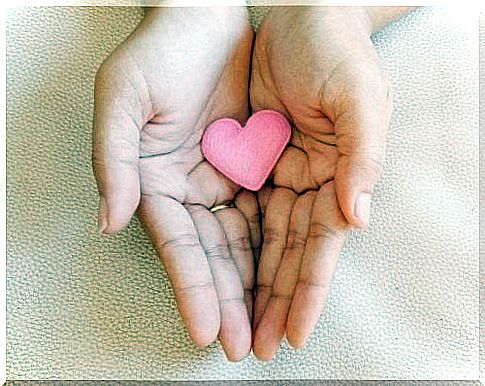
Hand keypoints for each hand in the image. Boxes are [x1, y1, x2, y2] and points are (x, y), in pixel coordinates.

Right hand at [92, 8, 258, 360]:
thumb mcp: (123, 97)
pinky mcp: (254, 166)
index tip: (208, 329)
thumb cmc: (159, 52)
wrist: (205, 17)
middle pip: (214, 256)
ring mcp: (224, 180)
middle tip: (247, 346)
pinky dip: (277, 245)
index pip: (177, 246)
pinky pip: (269, 212)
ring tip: (272, 328)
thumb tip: (110, 220)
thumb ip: (113, 160)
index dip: (192, 288)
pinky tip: (286, 278)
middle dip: (230, 301)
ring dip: (257, 286)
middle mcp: (189, 189)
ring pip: (245, 243)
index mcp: (154, 181)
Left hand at [250, 6, 392, 359]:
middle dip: (275, 300)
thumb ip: (362, 157)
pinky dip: (233, 244)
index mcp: (340, 174)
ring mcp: (278, 174)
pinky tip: (225, 276)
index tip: (295, 332)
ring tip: (239, 326)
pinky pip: (239, 209)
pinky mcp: (251, 160)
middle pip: (289, 253)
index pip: (321, 244)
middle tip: (260, 346)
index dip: (308, 289)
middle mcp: (310, 182)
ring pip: (262, 239)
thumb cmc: (335, 51)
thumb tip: (356, 220)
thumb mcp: (359, 96)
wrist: (299, 15)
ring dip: (251, 283)